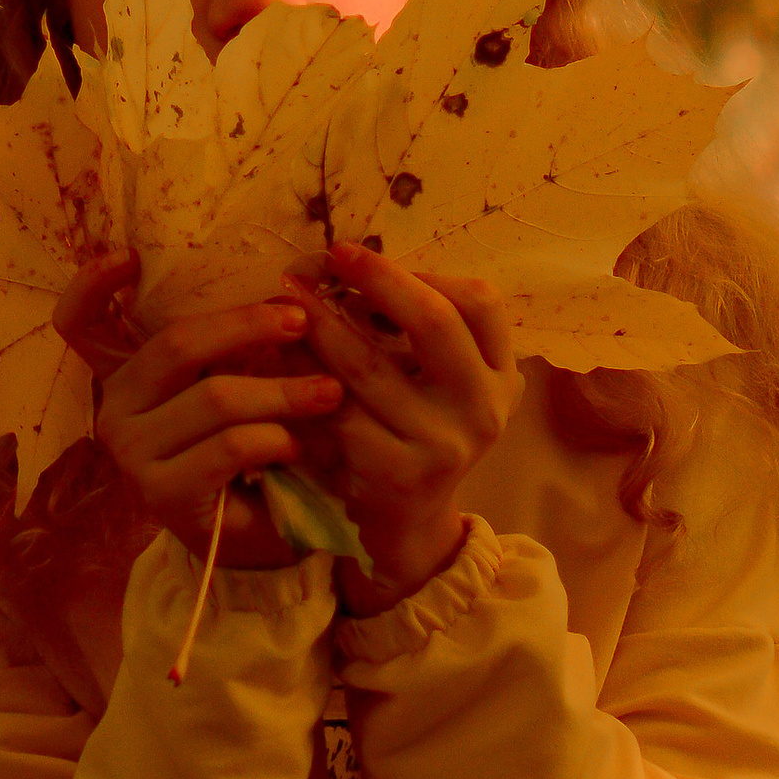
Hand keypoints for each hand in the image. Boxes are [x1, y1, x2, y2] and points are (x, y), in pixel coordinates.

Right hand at [54, 254, 345, 561]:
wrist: (254, 539)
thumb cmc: (247, 451)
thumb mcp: (234, 386)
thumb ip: (234, 345)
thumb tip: (286, 286)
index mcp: (125, 375)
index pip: (80, 323)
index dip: (91, 286)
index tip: (128, 256)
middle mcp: (114, 409)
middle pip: (176, 345)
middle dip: (246, 326)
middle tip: (301, 320)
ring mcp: (132, 454)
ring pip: (214, 397)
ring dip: (282, 392)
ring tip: (328, 391)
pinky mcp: (162, 494)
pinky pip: (228, 447)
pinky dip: (274, 438)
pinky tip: (299, 445)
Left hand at [285, 248, 515, 607]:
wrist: (408, 523)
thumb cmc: (417, 430)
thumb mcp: (441, 382)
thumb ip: (418, 329)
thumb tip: (349, 262)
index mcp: (500, 376)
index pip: (480, 302)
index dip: (419, 271)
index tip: (360, 255)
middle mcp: (482, 409)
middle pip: (434, 323)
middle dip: (377, 280)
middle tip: (329, 254)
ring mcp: (441, 445)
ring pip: (370, 367)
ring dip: (321, 324)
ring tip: (286, 297)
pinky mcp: (394, 474)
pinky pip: (338, 413)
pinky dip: (305, 381)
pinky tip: (278, 360)